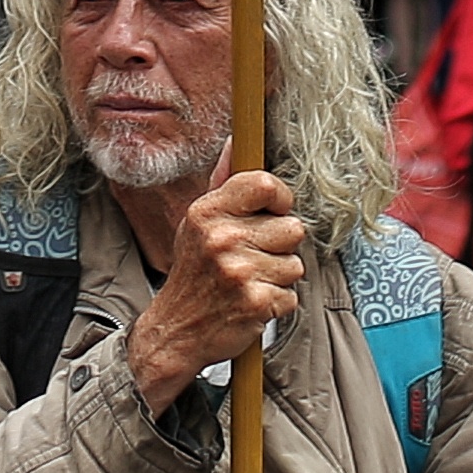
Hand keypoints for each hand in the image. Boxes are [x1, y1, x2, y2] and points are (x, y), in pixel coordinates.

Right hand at [127, 168, 306, 412]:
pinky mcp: (256, 302)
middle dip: (280, 246)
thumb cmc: (194, 272)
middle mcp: (222, 238)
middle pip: (292, 227)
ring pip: (296, 264)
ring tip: (250, 282)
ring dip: (279, 277)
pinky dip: (278, 303)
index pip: (265, 184)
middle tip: (253, 258)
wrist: (177, 330)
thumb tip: (236, 141)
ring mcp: (239, 271)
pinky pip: (292, 295)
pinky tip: (252, 303)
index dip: (280, 198)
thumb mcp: (198, 223)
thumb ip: (222, 182)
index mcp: (208, 212)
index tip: (273, 212)